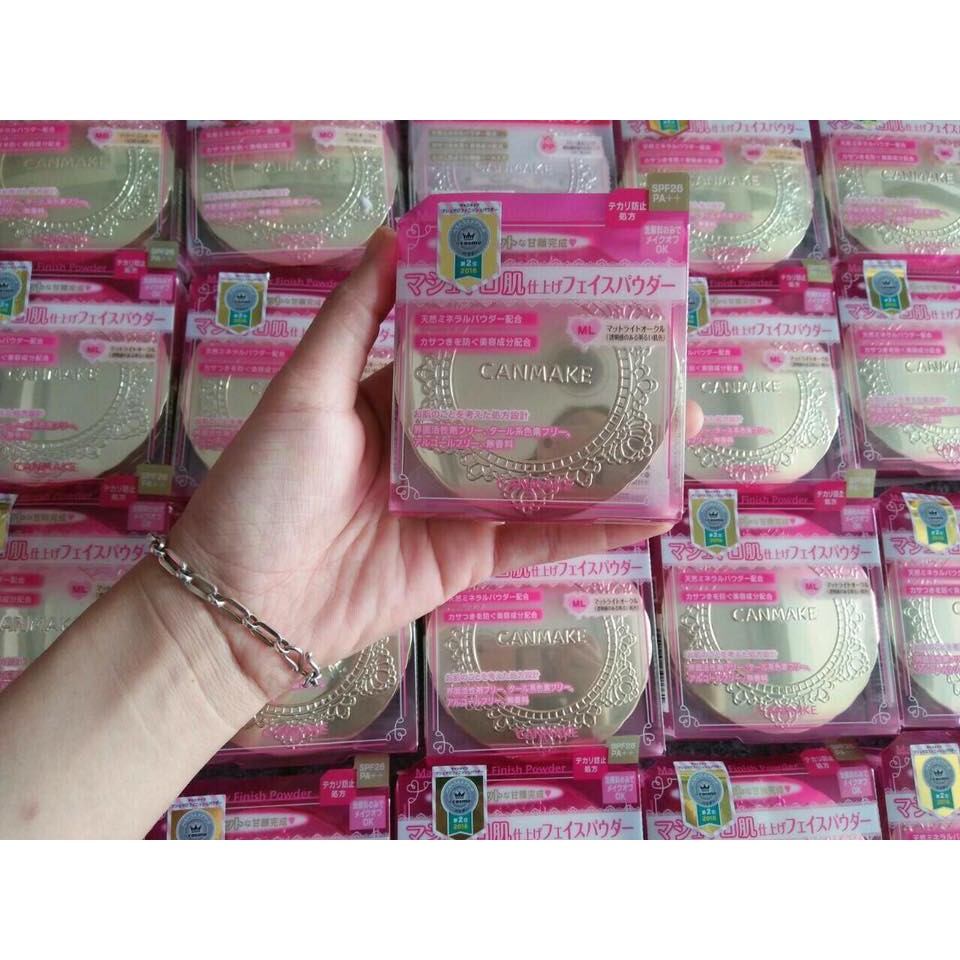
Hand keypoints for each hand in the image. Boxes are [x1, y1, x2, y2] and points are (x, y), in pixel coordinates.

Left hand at [172, 228, 703, 697]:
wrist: (246, 603)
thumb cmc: (267, 485)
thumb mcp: (306, 389)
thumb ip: (356, 316)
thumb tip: (395, 233)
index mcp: (399, 397)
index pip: (478, 351)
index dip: (532, 326)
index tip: (592, 295)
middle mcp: (438, 446)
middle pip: (528, 412)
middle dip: (593, 389)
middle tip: (657, 360)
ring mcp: (461, 505)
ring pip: (550, 475)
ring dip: (615, 456)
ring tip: (680, 426)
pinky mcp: (473, 559)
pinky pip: (544, 539)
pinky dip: (600, 529)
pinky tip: (655, 510)